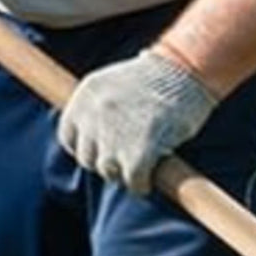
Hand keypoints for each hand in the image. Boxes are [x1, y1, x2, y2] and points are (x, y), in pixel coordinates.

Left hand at [57, 49, 219, 194]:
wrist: (186, 70)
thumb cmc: (160, 77)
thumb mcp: (116, 84)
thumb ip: (101, 108)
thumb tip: (97, 137)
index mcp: (85, 97)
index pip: (69, 138)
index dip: (88, 149)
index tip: (103, 153)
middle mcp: (93, 116)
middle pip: (88, 159)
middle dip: (106, 163)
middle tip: (127, 162)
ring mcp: (114, 135)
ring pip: (108, 172)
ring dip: (123, 175)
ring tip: (140, 172)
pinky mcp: (139, 152)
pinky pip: (133, 181)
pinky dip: (140, 185)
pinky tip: (148, 181)